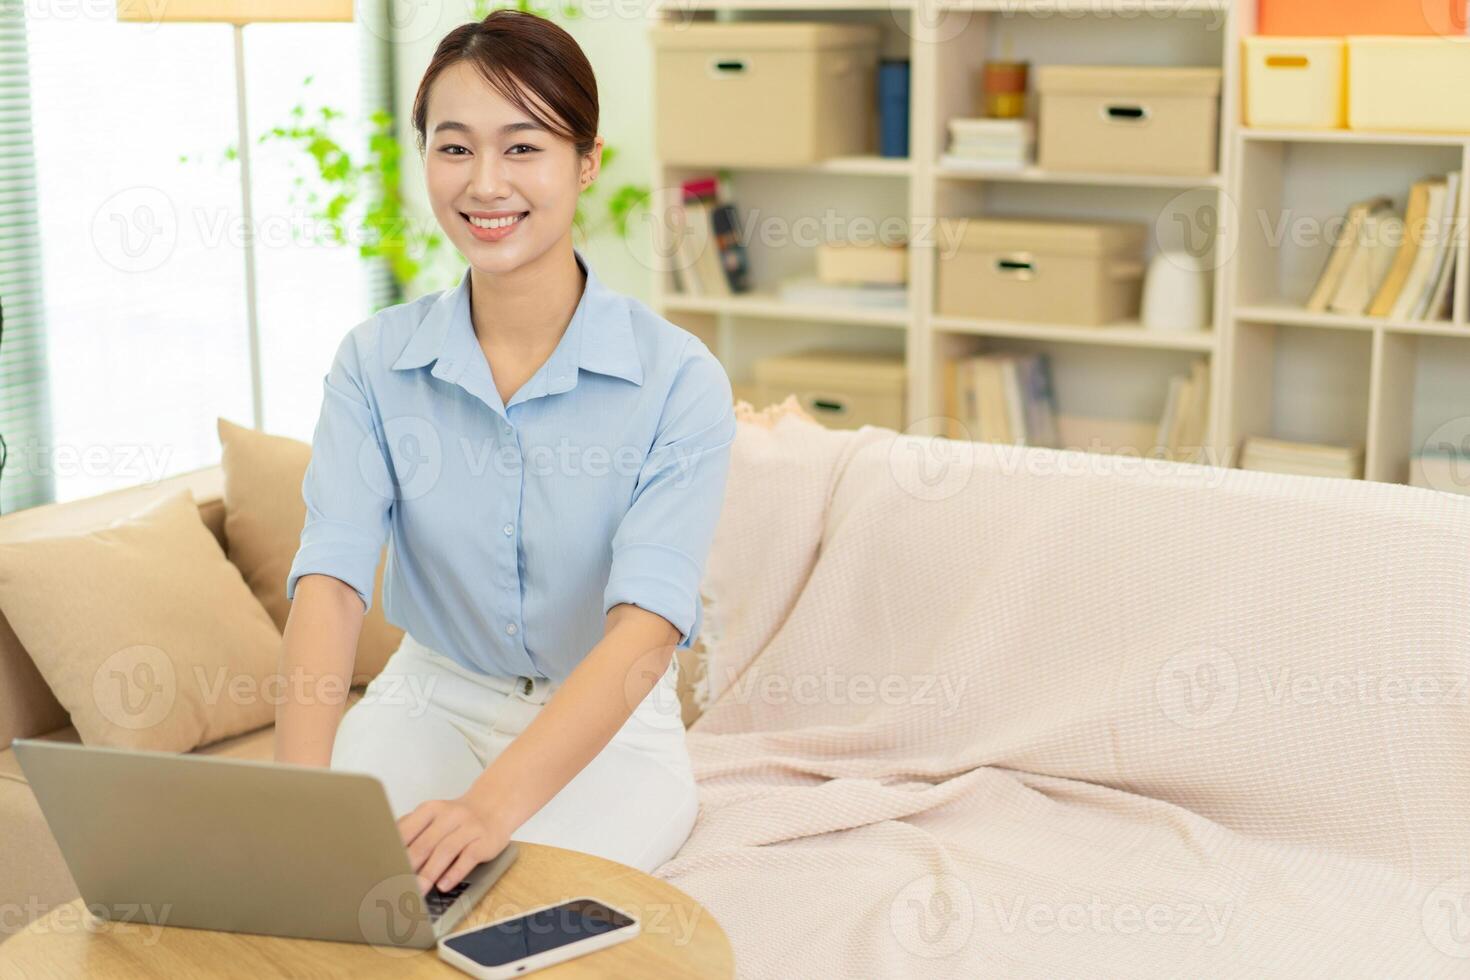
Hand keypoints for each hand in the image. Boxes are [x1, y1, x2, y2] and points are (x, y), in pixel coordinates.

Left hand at [397, 795, 512, 894]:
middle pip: (425, 843)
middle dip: (410, 867)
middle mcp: (450, 815)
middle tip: (398, 886)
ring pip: (446, 850)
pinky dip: (455, 872)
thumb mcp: (433, 818)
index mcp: (431, 809)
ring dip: (430, 873)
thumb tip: (387, 858)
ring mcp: (469, 827)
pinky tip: (444, 884)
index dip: (394, 853)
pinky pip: (468, 857)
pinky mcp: (485, 840)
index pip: (407, 831)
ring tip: (418, 889)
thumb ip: (412, 833)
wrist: (495, 806)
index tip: (384, 870)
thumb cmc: (458, 819)